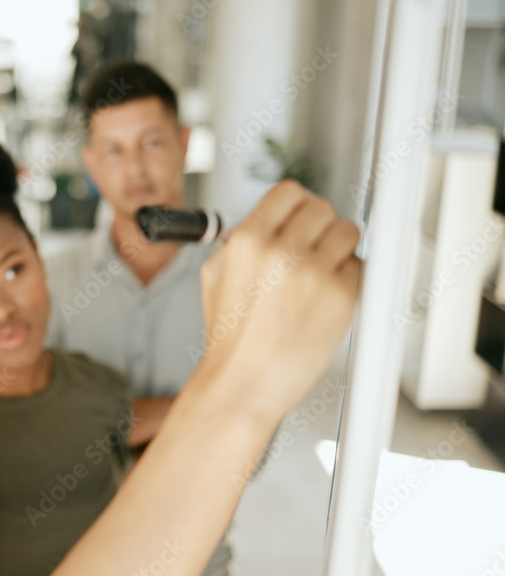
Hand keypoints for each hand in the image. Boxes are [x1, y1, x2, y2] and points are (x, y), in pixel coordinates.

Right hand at [198, 180, 360, 421]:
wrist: (245, 383)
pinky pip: (359, 267)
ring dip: (338, 249)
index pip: (289, 192)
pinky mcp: (342, 297)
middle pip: (323, 208)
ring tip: (319, 274)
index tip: (299, 217)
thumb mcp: (216, 276)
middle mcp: (281, 252)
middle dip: (318, 227)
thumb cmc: (230, 339)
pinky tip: (324, 299)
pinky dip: (347, 278)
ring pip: (348, 232)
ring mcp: (315, 274)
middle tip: (311, 248)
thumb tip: (271, 218)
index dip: (297, 206)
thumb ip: (242, 240)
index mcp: (247, 241)